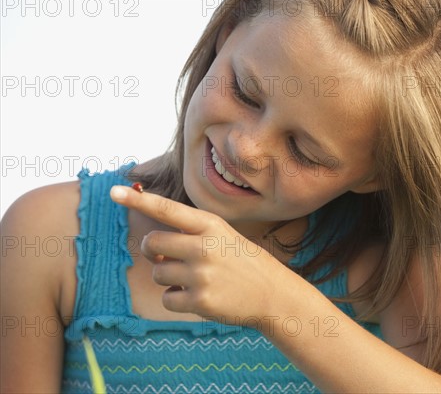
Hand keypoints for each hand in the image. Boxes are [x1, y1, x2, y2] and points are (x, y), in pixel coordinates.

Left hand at [109, 185, 298, 325]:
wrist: (272, 293)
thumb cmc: (241, 261)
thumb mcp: (222, 235)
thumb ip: (188, 233)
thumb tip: (149, 244)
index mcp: (210, 225)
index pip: (167, 209)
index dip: (139, 200)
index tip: (114, 192)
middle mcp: (204, 247)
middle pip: (151, 242)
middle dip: (152, 250)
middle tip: (167, 255)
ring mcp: (201, 275)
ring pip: (157, 272)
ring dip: (167, 277)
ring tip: (194, 278)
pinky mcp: (199, 301)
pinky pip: (166, 298)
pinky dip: (176, 299)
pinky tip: (197, 295)